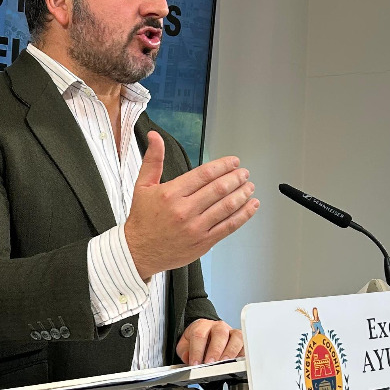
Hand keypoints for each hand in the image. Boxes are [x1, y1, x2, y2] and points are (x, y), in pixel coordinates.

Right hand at [124, 133, 257, 280]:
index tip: (234, 162)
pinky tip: (251, 206)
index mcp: (171, 193)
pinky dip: (243, 215)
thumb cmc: (142, 219)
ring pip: (227, 207)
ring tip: (250, 186)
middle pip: (219, 189)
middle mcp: (185, 210)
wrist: (138, 252)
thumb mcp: (142, 186)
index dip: (223, 165)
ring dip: (242, 194)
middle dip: (236, 178)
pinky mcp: (203, 242)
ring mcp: (196, 227)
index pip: (204, 174)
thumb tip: (155, 136)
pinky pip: (228, 226)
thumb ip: (153, 160)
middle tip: (244, 173)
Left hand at [176, 318, 243, 365]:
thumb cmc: (198, 340)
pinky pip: (245, 345)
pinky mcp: (242, 340)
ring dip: (230, 352)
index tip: (195, 363)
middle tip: (210, 363)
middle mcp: (219, 327)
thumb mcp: (185, 344)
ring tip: (224, 363)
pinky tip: (236, 362)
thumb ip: (184, 351)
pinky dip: (241, 354)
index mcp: (202, 325)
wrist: (207, 334)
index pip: (199, 335)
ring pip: (236, 338)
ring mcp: (232, 332)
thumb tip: (188, 358)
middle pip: (219, 335)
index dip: (197, 350)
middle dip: (215, 350)